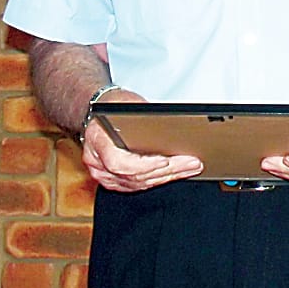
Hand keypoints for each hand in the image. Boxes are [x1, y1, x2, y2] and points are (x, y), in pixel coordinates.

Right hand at [81, 88, 202, 191]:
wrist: (98, 112)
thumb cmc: (113, 104)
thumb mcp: (128, 103)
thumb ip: (144, 116)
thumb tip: (172, 126)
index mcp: (97, 141)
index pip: (118, 162)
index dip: (143, 165)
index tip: (165, 161)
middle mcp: (96, 162)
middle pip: (134, 175)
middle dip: (167, 170)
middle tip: (192, 163)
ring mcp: (103, 173)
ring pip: (138, 183)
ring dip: (167, 177)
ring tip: (190, 167)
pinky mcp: (113, 179)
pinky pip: (136, 185)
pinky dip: (158, 179)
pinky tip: (176, 173)